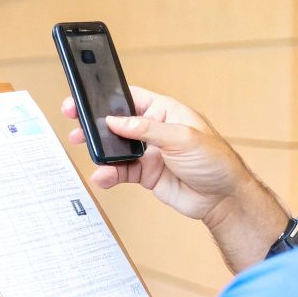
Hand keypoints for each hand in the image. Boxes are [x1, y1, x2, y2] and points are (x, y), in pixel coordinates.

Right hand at [63, 87, 288, 270]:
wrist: (223, 199)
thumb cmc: (215, 161)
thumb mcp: (182, 138)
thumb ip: (147, 129)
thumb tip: (116, 121)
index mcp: (165, 112)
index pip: (131, 98)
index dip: (108, 97)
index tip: (86, 99)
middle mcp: (154, 130)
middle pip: (117, 122)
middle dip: (94, 123)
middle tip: (74, 121)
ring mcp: (148, 152)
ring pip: (115, 148)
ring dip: (99, 150)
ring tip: (84, 148)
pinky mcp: (145, 174)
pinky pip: (120, 171)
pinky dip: (109, 174)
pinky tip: (102, 176)